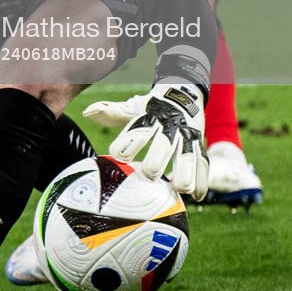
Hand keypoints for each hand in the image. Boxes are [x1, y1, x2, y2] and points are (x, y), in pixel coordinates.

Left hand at [92, 83, 208, 198]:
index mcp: (151, 118)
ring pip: (188, 158)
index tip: (119, 157)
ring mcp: (187, 137)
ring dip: (184, 175)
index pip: (137, 132)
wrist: (184, 93)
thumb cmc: (152, 107)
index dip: (126, 145)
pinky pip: (204, 164)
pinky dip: (202, 181)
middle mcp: (170, 128)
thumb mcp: (133, 106)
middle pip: (163, 146)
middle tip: (148, 175)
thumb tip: (87, 112)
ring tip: (178, 190)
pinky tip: (197, 197)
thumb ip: (112, 112)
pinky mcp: (199, 146)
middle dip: (155, 163)